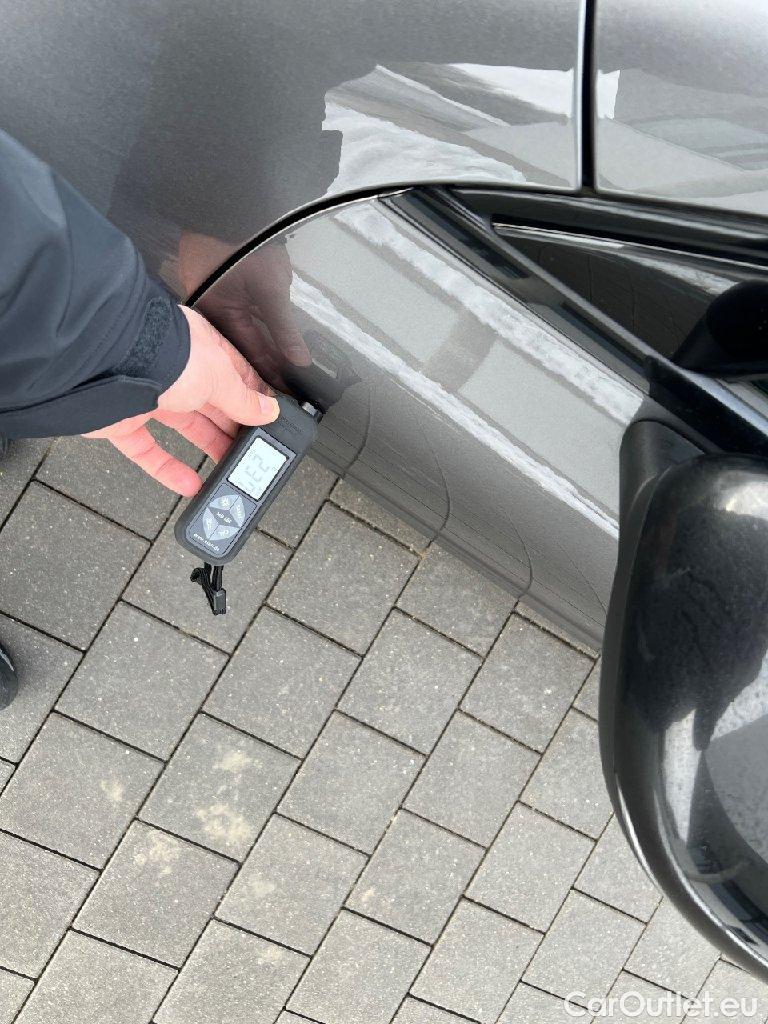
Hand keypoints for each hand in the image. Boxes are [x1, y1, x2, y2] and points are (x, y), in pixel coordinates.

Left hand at [84, 306, 278, 495]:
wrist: (108, 364)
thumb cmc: (162, 353)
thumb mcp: (218, 376)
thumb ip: (243, 398)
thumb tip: (267, 411)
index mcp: (199, 349)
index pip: (233, 375)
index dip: (251, 399)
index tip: (266, 421)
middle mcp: (173, 369)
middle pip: (210, 404)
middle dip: (232, 428)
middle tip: (250, 448)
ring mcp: (146, 394)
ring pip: (183, 427)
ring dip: (207, 448)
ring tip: (227, 467)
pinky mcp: (122, 421)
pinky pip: (148, 451)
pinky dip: (168, 470)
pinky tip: (188, 484)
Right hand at [179, 232, 310, 388]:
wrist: (229, 199)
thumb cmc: (246, 242)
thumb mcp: (271, 289)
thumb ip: (284, 330)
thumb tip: (300, 362)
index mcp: (213, 317)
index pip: (247, 356)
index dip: (271, 376)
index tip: (289, 394)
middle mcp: (205, 312)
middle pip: (239, 348)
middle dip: (265, 366)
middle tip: (288, 387)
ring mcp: (207, 296)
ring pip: (237, 332)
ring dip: (259, 348)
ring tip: (282, 369)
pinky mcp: (212, 284)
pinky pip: (233, 315)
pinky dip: (252, 327)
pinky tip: (268, 339)